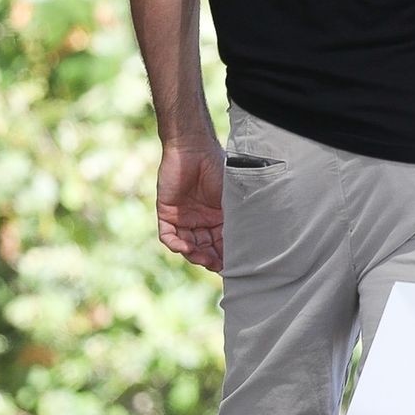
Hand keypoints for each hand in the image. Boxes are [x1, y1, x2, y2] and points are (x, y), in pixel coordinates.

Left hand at [156, 141, 224, 271]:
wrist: (193, 149)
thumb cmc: (217, 169)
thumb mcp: (231, 198)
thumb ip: (235, 219)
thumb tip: (248, 245)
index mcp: (218, 217)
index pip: (222, 243)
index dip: (227, 255)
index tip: (235, 265)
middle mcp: (201, 220)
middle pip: (205, 248)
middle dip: (211, 259)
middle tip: (219, 265)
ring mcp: (183, 217)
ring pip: (188, 246)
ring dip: (195, 255)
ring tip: (204, 259)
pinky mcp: (167, 213)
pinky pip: (168, 236)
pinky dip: (177, 244)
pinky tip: (186, 247)